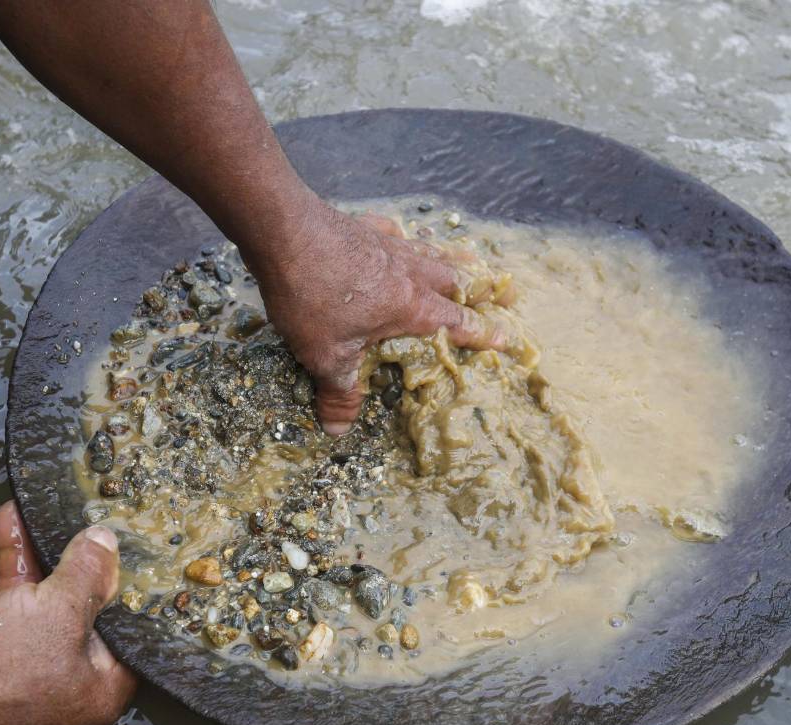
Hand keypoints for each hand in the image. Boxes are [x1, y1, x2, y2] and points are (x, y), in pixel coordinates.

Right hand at [0, 502, 135, 724]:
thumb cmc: (6, 665)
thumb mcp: (62, 610)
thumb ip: (89, 573)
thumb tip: (107, 541)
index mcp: (103, 682)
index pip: (132, 630)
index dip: (135, 588)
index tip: (137, 546)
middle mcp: (73, 671)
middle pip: (92, 604)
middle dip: (88, 559)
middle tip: (97, 520)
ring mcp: (35, 653)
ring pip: (50, 591)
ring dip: (45, 550)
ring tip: (51, 507)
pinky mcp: (0, 635)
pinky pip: (18, 590)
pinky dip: (15, 557)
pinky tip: (12, 518)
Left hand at [244, 200, 508, 433]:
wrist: (283, 232)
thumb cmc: (310, 297)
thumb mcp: (324, 355)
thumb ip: (338, 393)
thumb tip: (338, 431)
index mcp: (411, 307)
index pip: (458, 323)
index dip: (483, 333)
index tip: (507, 338)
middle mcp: (410, 273)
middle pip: (456, 281)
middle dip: (480, 291)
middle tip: (503, 294)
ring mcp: (390, 245)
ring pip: (433, 253)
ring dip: (453, 261)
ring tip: (468, 260)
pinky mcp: (365, 227)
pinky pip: (396, 233)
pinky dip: (405, 238)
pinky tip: (399, 237)